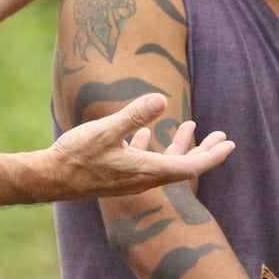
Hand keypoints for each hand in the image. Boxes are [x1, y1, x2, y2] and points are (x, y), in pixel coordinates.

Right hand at [46, 94, 232, 198]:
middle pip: (183, 167)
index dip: (212, 155)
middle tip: (223, 138)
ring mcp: (130, 178)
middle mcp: (143, 178)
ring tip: (191, 126)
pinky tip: (147, 133)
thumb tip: (162, 99)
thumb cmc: (77, 156)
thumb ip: (134, 115)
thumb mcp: (106, 130)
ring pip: (164, 163)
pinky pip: (144, 161)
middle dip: (204, 151)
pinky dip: (152, 147)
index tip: (229, 145)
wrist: (49, 179)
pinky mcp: (118, 174)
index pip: (190, 166)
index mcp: (146, 171)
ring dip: (180, 145)